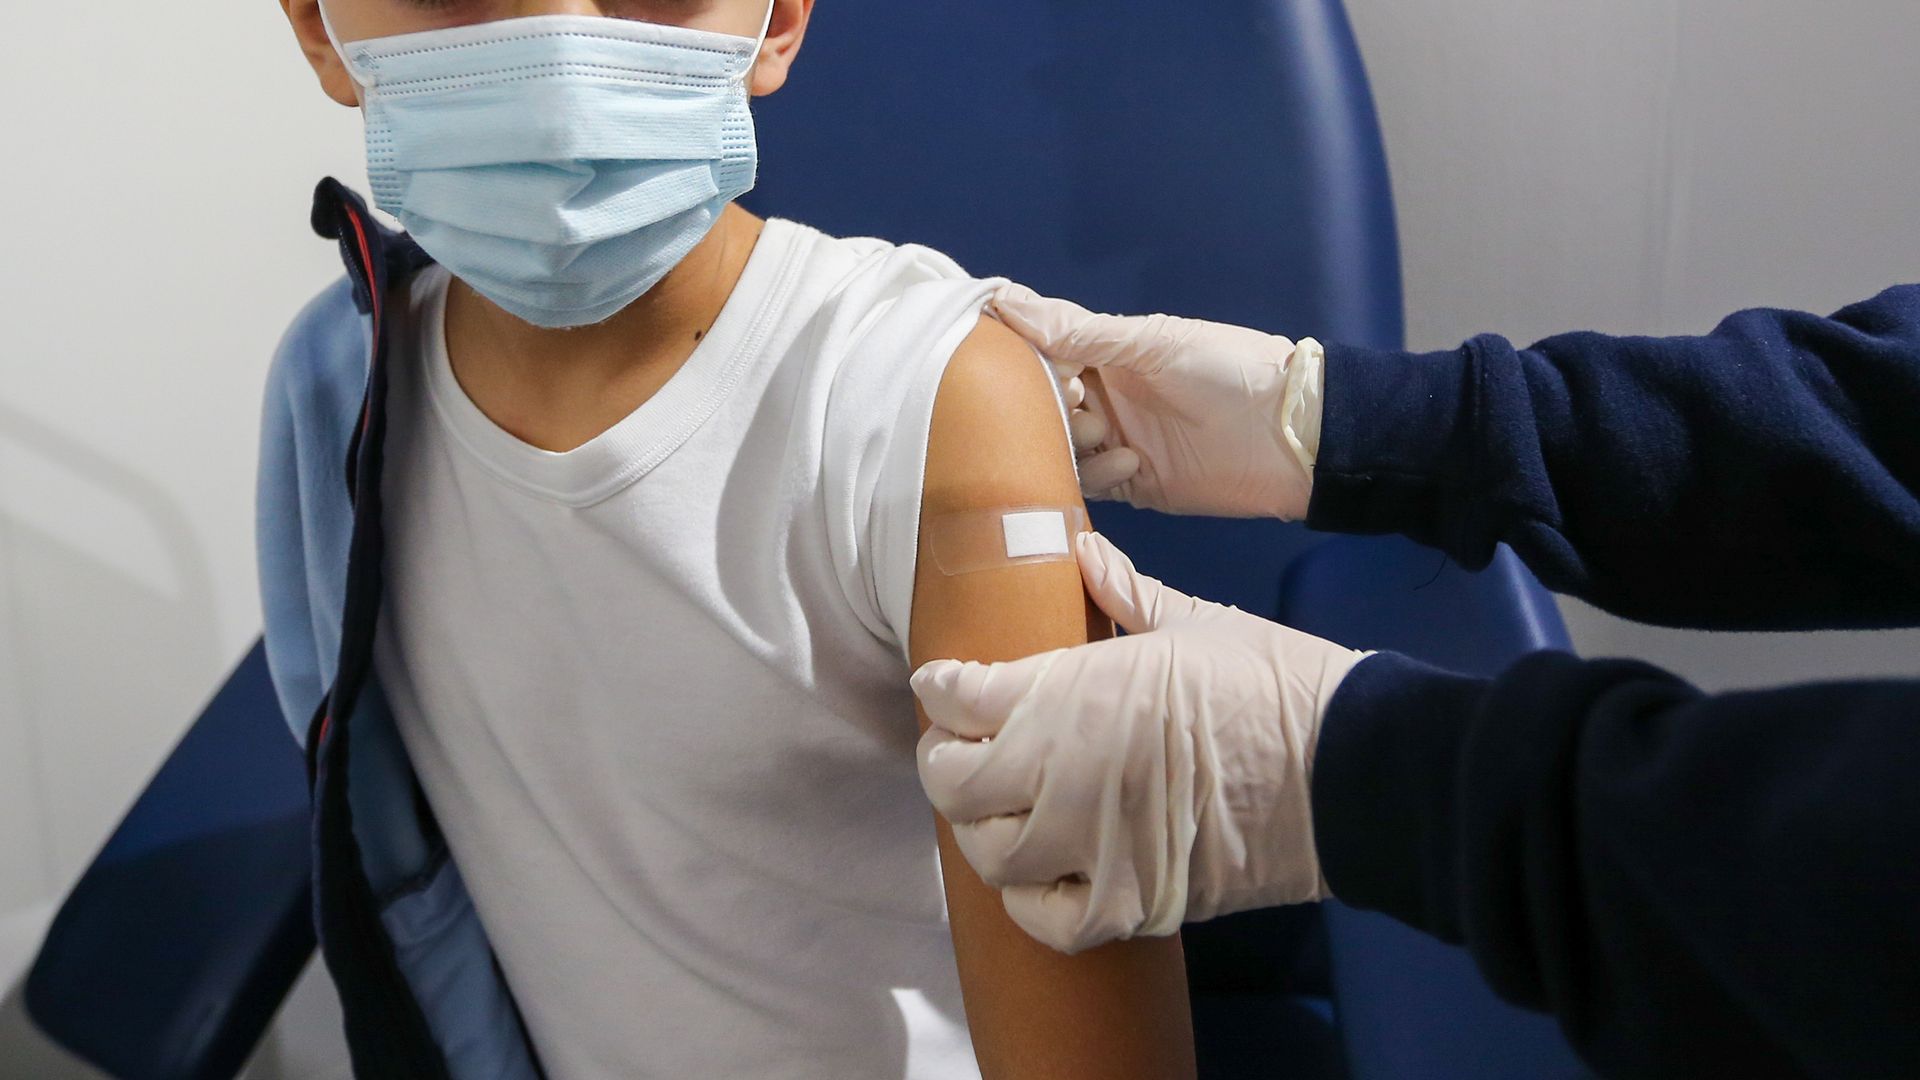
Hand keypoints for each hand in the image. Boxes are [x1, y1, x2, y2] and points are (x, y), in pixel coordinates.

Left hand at [911, 532, 1368, 953]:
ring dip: (982, 830)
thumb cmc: (1274, 682)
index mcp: (1072, 693)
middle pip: (956, 784)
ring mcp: (1092, 847)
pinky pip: (1046, 919)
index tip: (943, 685)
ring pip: (990, 854)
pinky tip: (1039, 874)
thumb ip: (1124, 594)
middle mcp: (1063, 774)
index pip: (961, 698)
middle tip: (959, 750)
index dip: (942, 690)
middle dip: (946, 763)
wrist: (1352, 768)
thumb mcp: (1195, 623)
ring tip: (999, 809)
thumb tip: (1080, 551)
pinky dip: (1029, 901)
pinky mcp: (1131, 903)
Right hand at [993, 284, 1324, 520]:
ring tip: (1096, 430)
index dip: (1016, 350)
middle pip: (1043, 403)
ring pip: (1060, 446)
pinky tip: (1130, 458)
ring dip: (1069, 440)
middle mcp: (1106, 396)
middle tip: (1056, 399)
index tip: (985, 351)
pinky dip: (1100, 472)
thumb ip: (1079, 331)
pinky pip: (1092, 484)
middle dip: (1038, 403)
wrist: (1290, 434)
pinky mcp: (1134, 484)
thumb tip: (1004, 301)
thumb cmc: (1229, 369)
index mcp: (1108, 352)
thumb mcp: (1152, 341)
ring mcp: (1117, 440)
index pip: (1043, 348)